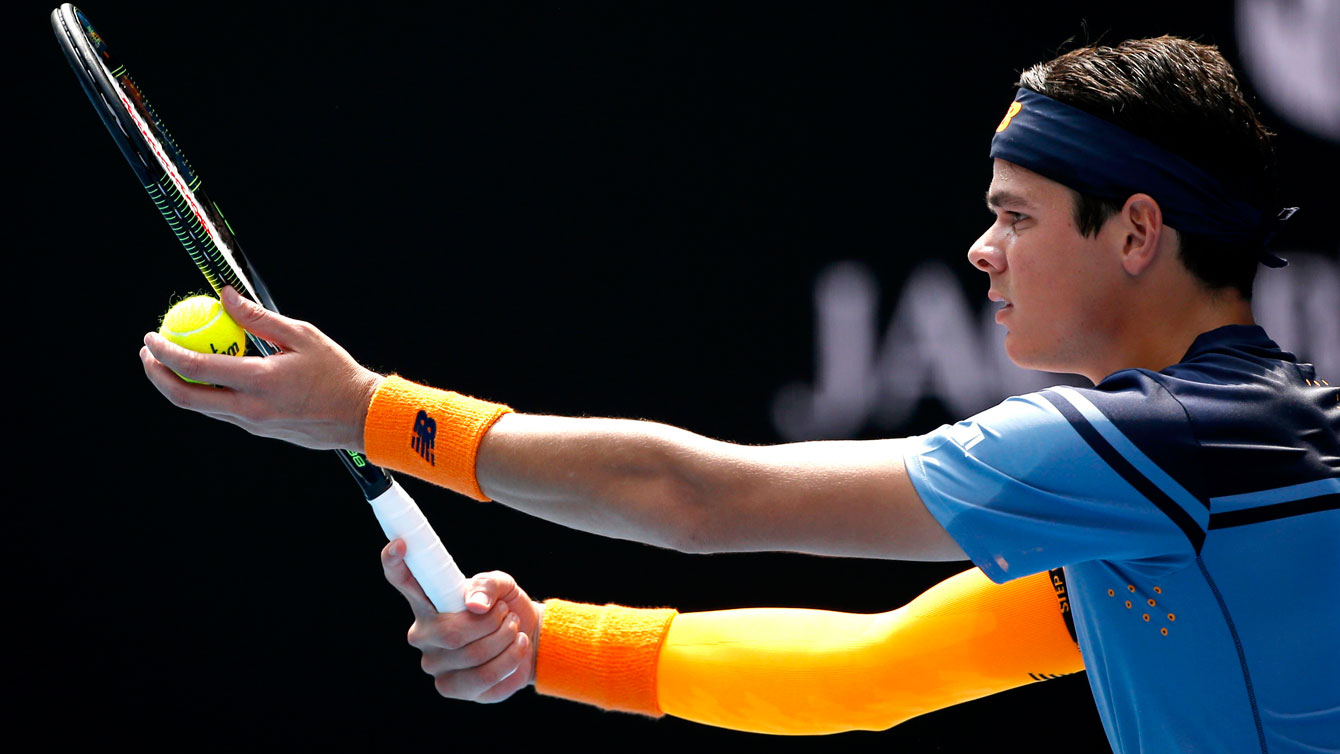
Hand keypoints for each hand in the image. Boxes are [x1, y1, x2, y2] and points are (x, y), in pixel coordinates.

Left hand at [140, 286, 383, 451]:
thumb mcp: (302, 336)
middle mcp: (250, 408)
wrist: (359, 415)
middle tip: (149, 354)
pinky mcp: (258, 429)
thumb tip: (225, 296)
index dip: (167, 352)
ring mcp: (252, 423)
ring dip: (177, 385)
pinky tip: (206, 376)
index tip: (152, 336)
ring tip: (169, 362)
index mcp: (260, 381)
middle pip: (186, 397)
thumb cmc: (336, 372)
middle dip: (158, 375)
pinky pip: (221, 411)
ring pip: (201, 407)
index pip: (197, 368)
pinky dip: (204, 393)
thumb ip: (258, 318)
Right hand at [381, 540, 540, 702]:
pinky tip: (515, 649)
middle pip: (452, 634)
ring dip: (504, 639)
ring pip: (472, 657)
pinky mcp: (453, 688)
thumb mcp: (502, 585)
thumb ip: (487, 586)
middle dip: (491, 623)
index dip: (396, 564)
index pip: (404, 581)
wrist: (528, 639)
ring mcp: (436, 665)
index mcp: (428, 602)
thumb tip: (475, 605)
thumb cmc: (505, 607)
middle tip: (506, 613)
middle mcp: (423, 635)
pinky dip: (510, 660)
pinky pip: (484, 679)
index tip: (399, 543)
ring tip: (513, 629)